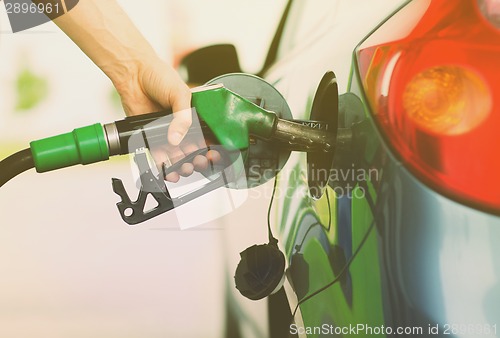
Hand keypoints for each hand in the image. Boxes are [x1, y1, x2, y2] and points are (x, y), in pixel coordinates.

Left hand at [114, 57, 220, 181]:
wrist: (134, 74)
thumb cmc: (159, 77)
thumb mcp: (180, 94)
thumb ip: (183, 117)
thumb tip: (177, 138)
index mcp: (194, 117)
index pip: (207, 138)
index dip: (211, 149)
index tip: (212, 155)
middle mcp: (181, 128)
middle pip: (193, 151)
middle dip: (197, 160)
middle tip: (197, 161)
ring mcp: (166, 134)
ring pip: (177, 157)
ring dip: (182, 166)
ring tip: (184, 167)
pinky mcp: (150, 138)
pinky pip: (158, 157)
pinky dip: (163, 166)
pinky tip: (168, 171)